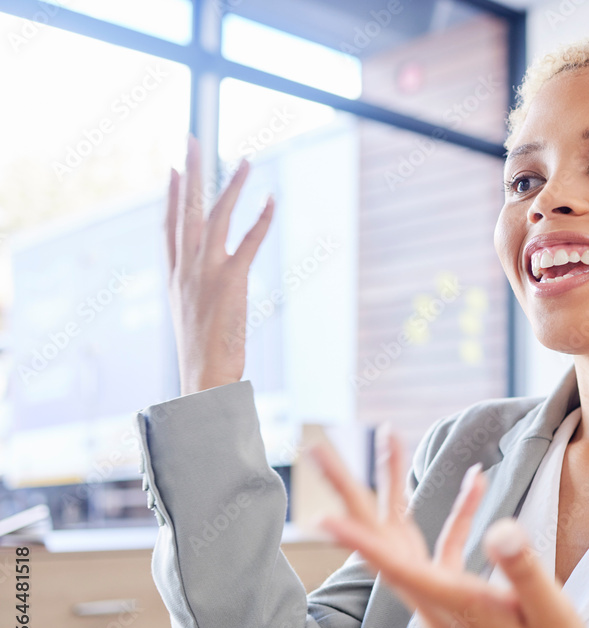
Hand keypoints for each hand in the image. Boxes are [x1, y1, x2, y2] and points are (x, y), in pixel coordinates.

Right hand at [165, 134, 274, 395]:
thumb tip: (202, 290)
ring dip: (231, 185)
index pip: (169, 227)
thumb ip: (193, 295)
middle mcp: (186, 269)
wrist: (203, 377)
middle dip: (190, 172)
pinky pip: (248, 241)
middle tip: (191, 139)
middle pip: (185, 210)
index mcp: (174, 277)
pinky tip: (270, 199)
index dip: (170, 195)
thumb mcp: (190, 318)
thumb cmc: (202, 355)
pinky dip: (261, 219)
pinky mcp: (231, 280)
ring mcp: (206, 272)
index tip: (173, 169)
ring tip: (244, 159)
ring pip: (216, 217)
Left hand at [307, 424, 588, 627]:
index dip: (359, 539)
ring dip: (394, 488)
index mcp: (451, 605)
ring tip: (387, 439)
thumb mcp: (549, 613)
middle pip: (380, 541)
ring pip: (405, 538)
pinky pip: (445, 548)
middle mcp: (434, 601)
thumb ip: (522, 570)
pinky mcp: (460, 597)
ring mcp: (444, 599)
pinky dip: (458, 514)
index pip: (394, 567)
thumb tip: (500, 526)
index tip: (322, 515)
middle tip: (318, 451)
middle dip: (349, 495)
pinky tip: (477, 483)